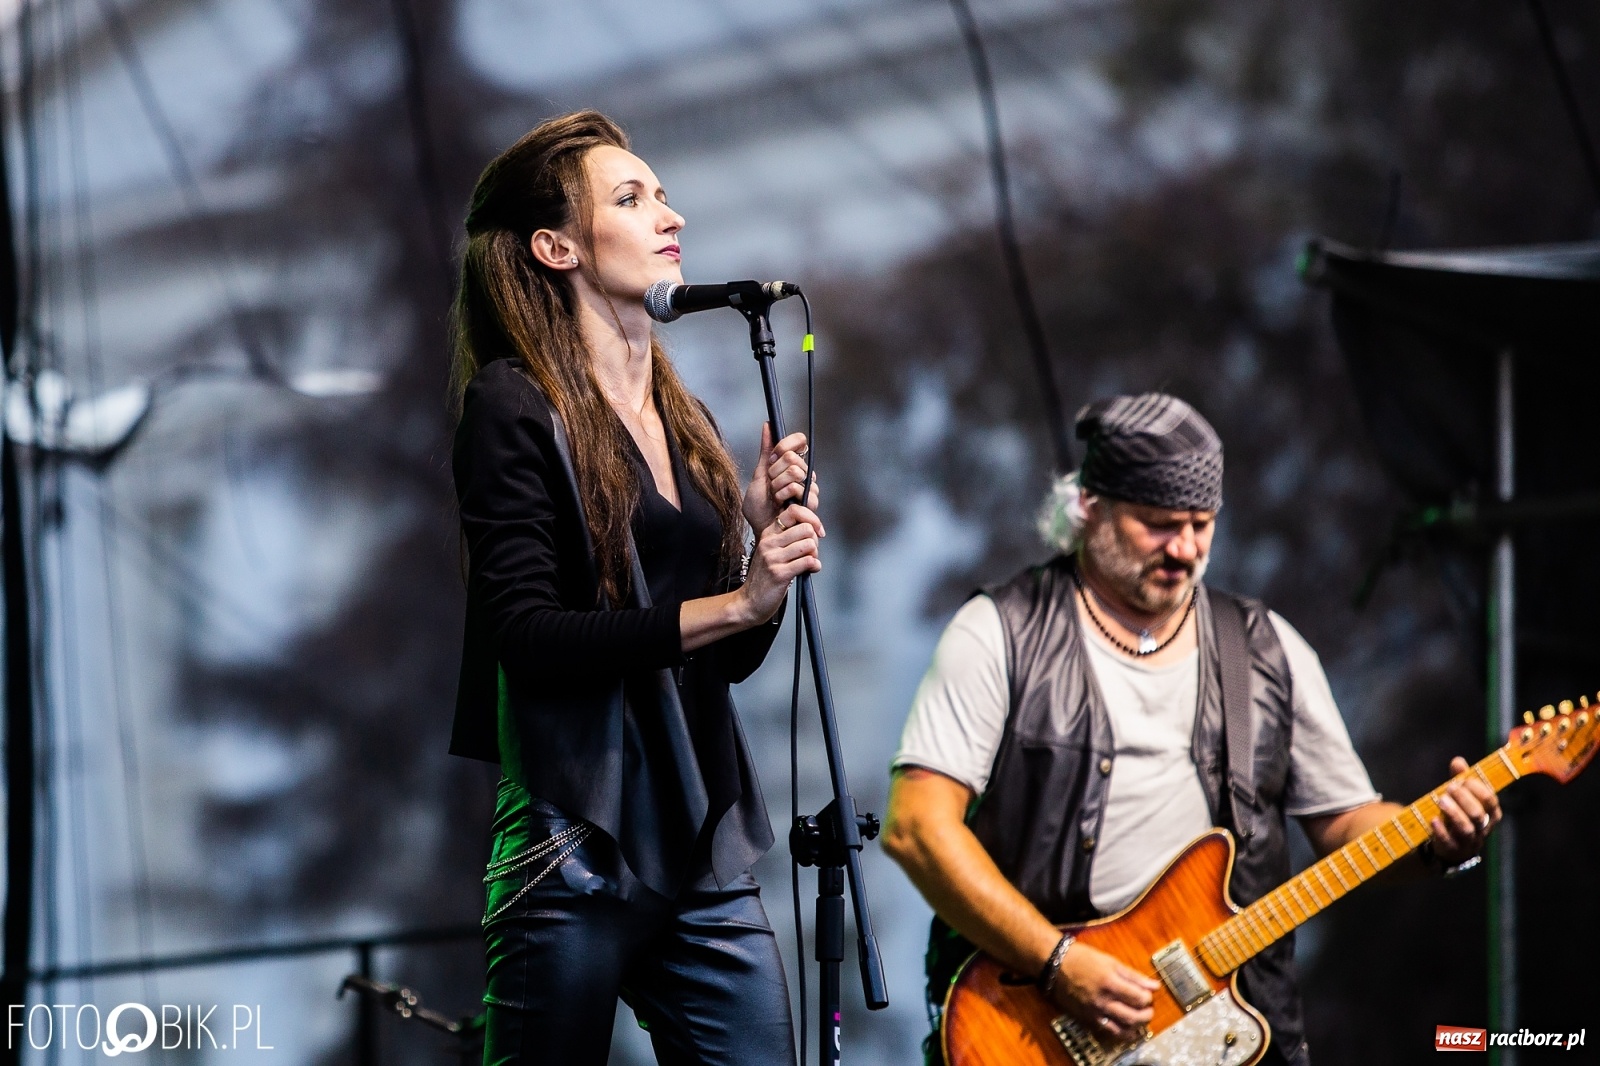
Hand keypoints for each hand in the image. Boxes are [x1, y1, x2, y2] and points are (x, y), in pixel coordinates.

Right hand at [736, 502, 822, 623]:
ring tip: (808, 562)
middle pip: (806, 528)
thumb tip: (813, 529)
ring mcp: (773, 558)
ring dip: (815, 555)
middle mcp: (769, 543)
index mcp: (768, 534)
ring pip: (809, 544)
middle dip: (815, 540)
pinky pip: (808, 562)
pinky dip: (814, 566)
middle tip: (810, 552)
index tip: (818, 531)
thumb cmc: (765, 577)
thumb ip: (788, 539)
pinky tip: (809, 571)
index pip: (793, 511)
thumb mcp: (772, 552)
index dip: (811, 519)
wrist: (749, 602)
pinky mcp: (780, 574)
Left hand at [742, 424, 819, 531]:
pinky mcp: (811, 502)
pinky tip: (781, 504)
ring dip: (778, 485)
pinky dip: (783, 494)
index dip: (784, 446)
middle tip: (771, 485)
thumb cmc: (760, 508)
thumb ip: (765, 451)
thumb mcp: (759, 475)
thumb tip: (768, 425)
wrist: (763, 530)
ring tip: (775, 497)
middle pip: (792, 457)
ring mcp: (809, 487)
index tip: (771, 459)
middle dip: (775, 472)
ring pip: (795, 471)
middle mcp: (804, 474)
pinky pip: (798, 487)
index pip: (799, 441)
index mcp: (793, 465)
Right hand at [1050, 942, 1157, 1039]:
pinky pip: (1107, 1031)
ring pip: (1122, 1028)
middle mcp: (1102, 1000)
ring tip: (1138, 1019)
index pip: (1139, 998)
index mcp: (1110, 982)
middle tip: (1148, 1010)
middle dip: (1146, 1015)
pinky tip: (1125, 1027)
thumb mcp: (1110, 961)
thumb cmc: (1082, 958)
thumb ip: (1133, 975)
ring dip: (1135, 1027)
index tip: (1147, 995)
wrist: (1055, 965)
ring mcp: (1094, 1011)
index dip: (1148, 998)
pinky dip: (1120, 1032)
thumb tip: (1154, 985)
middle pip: (1133, 1016)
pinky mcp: (1087, 1018)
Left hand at [1429, 756, 1500, 864]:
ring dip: (1454, 813)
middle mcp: (1482, 828)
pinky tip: (1433, 820)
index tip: (1462, 780)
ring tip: (1441, 800)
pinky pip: (1449, 842)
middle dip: (1464, 799)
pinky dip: (1441, 831)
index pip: (1490, 801)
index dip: (1477, 789)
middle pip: (1478, 814)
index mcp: (1490, 814)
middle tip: (1450, 788)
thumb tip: (1458, 761)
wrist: (1450, 845)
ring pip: (1466, 829)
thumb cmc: (1459, 814)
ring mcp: (1469, 841)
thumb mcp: (1461, 796)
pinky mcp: (1453, 850)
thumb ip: (1460, 779)